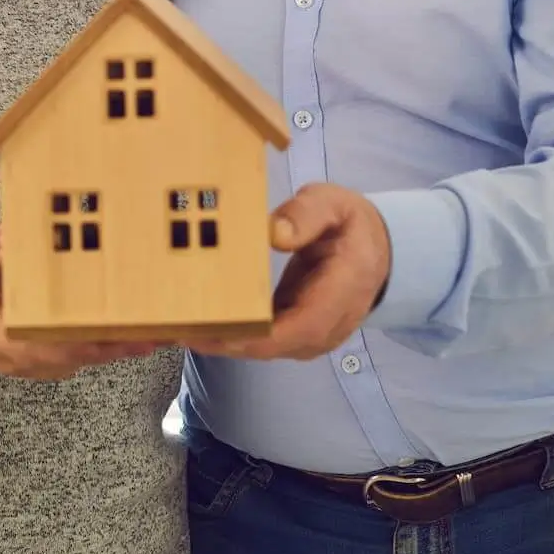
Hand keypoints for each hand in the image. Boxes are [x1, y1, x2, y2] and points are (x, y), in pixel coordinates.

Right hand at [0, 226, 159, 379]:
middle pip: (85, 354)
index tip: (122, 337)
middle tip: (165, 329)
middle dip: (124, 343)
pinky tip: (144, 326)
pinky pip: (90, 350)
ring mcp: (45, 362)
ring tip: (168, 327)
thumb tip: (7, 241)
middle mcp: (32, 358)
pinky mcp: (55, 357)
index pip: (53, 346)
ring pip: (92, 356)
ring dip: (127, 343)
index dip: (89, 343)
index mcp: (6, 339)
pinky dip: (116, 340)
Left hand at [187, 183, 391, 361]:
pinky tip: (198, 325)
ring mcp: (315, 334)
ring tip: (179, 328)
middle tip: (181, 329)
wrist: (374, 251)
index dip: (261, 336)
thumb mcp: (333, 204)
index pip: (305, 325)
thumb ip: (307, 214)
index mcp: (344, 288)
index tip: (220, 332)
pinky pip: (264, 342)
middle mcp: (331, 322)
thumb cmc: (348, 224)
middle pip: (278, 345)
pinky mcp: (298, 334)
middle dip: (228, 342)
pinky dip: (231, 337)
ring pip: (267, 349)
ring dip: (224, 343)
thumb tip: (275, 234)